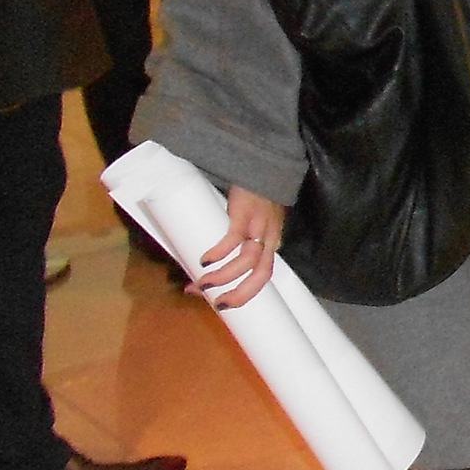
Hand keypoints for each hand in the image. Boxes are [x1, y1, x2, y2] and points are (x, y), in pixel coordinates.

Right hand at [193, 187, 280, 307]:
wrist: (262, 165)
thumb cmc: (251, 197)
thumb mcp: (248, 222)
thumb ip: (232, 242)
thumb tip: (199, 266)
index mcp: (270, 243)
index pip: (262, 275)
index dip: (244, 293)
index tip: (218, 303)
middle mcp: (269, 237)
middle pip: (262, 274)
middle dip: (242, 294)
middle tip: (219, 305)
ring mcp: (259, 225)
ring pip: (248, 260)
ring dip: (225, 276)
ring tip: (203, 283)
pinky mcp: (246, 213)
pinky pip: (234, 238)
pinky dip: (220, 252)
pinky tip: (205, 259)